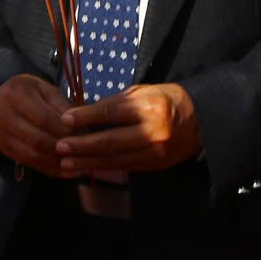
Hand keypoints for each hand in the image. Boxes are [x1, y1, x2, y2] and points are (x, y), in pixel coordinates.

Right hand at [0, 74, 75, 175]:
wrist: (3, 96)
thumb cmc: (32, 92)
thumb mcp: (48, 91)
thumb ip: (64, 109)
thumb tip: (83, 132)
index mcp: (15, 95)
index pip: (43, 118)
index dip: (65, 130)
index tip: (85, 136)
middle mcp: (1, 115)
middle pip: (37, 140)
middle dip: (63, 149)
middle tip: (83, 153)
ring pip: (33, 155)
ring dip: (57, 162)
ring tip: (78, 164)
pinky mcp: (3, 148)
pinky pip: (29, 163)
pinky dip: (49, 168)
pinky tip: (65, 169)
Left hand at [57, 84, 200, 175]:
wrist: (201, 121)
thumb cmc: (166, 100)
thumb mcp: (142, 92)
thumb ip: (115, 103)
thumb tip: (85, 113)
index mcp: (150, 108)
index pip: (111, 114)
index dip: (86, 117)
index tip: (65, 119)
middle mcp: (154, 132)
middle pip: (110, 141)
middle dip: (82, 145)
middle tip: (60, 146)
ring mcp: (156, 152)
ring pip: (115, 159)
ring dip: (88, 162)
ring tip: (66, 162)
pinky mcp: (156, 165)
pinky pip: (125, 167)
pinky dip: (104, 167)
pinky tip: (87, 166)